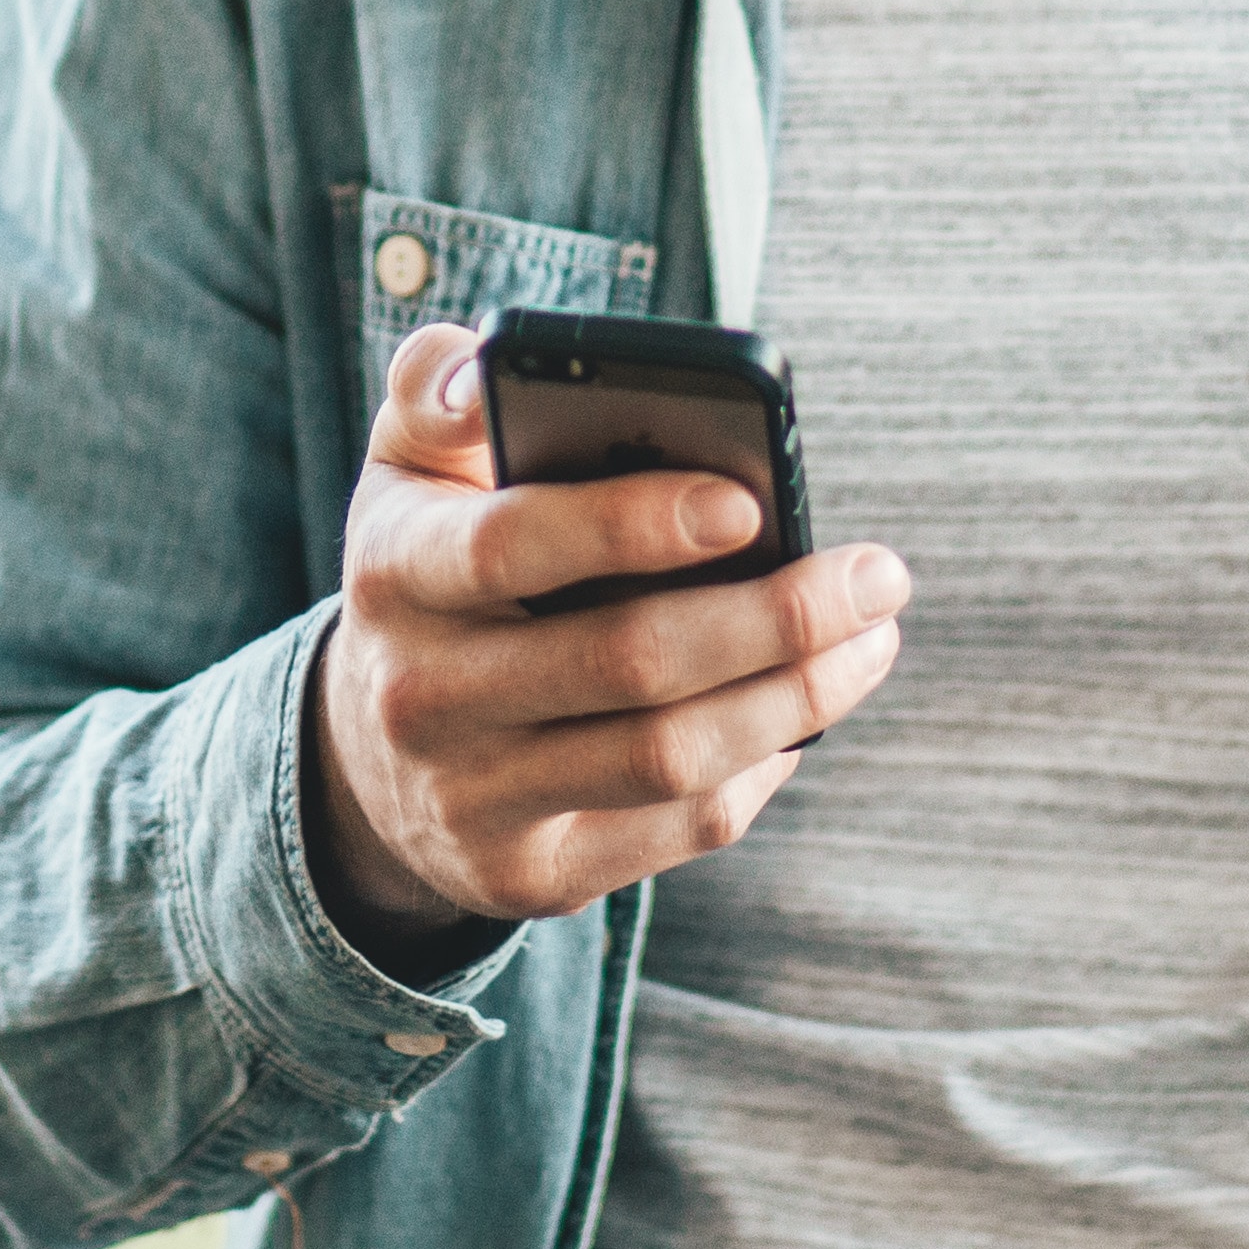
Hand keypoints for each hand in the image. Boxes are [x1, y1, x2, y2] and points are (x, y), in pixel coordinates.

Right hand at [303, 319, 913, 965]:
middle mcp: (422, 696)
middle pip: (627, 662)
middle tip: (879, 576)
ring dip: (796, 697)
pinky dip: (760, 768)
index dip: (631, 523)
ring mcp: (473, 799)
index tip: (748, 501)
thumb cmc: (434, 568)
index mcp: (395, 570)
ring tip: (871, 639)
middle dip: (777, 618)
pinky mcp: (528, 875)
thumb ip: (442, 390)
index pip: (511, 543)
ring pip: (670, 756)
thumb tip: (493, 373)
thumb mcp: (408, 467)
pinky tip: (803, 715)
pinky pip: (676, 827)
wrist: (368, 752)